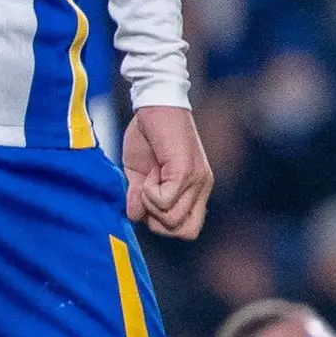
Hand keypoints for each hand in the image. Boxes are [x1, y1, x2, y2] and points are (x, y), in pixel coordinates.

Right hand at [122, 102, 211, 238]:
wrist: (155, 105)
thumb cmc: (148, 135)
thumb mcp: (140, 173)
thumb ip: (139, 197)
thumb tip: (133, 218)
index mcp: (194, 190)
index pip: (187, 230)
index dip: (162, 223)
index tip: (147, 199)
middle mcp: (201, 188)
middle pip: (182, 232)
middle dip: (157, 221)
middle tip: (146, 193)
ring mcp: (197, 181)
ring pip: (172, 220)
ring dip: (151, 205)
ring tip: (147, 179)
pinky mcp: (186, 171)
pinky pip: (164, 201)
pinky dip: (148, 194)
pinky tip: (148, 175)